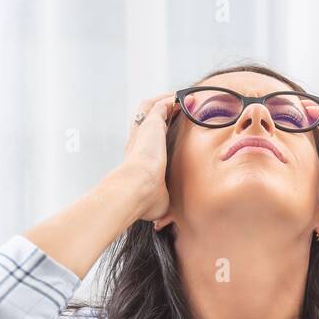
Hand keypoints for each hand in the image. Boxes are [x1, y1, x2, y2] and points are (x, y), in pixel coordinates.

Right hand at [119, 93, 176, 221]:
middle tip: (173, 108)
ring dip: (164, 101)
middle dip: (159, 113)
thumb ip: (162, 205)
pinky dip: (171, 99)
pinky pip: (161, 105)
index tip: (168, 130)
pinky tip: (183, 98)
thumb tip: (165, 220)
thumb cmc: (144, 201)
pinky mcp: (150, 125)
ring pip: (150, 108)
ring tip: (179, 98)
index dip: (156, 134)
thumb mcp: (157, 204)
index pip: (145, 141)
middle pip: (144, 120)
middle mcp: (136, 142)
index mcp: (136, 159)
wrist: (135, 189)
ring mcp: (142, 132)